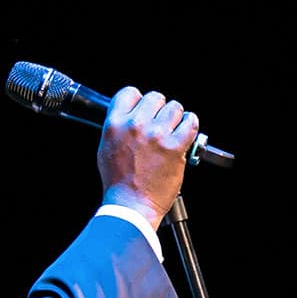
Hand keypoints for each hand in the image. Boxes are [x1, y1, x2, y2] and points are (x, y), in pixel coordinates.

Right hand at [97, 87, 199, 228]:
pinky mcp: (174, 147)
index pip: (129, 92)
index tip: (143, 108)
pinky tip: (186, 132)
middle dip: (159, 109)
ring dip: (176, 118)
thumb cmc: (118, 182)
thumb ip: (117, 127)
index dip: (138, 100)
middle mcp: (135, 126)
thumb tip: (129, 115)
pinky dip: (190, 125)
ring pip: (175, 108)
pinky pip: (190, 123)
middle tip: (160, 123)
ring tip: (173, 130)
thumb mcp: (106, 148)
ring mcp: (156, 135)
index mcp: (114, 124)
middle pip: (155, 97)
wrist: (131, 204)